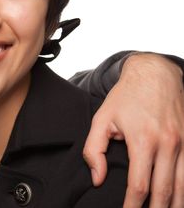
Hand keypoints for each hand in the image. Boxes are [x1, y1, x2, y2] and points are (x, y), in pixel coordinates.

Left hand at [83, 53, 183, 207]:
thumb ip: (94, 149)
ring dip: (176, 204)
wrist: (155, 73)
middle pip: (165, 191)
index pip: (139, 185)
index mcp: (143, 140)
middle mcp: (168, 144)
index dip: (133, 206)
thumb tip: (98, 179)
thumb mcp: (102, 118)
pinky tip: (180, 198)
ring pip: (183, 186)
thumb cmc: (126, 97)